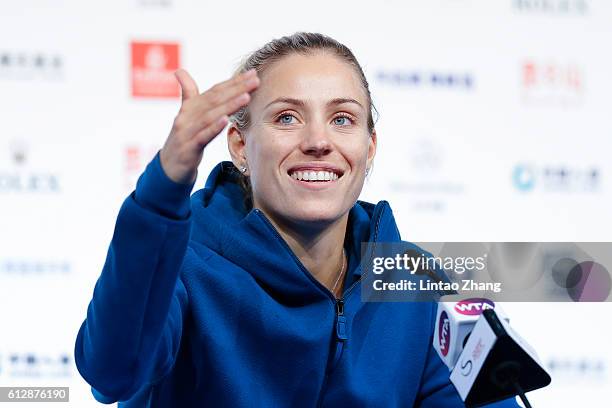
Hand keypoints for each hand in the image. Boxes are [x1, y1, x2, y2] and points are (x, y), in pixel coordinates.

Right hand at [160, 68, 259, 183]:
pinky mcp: (188, 148)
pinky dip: (214, 128)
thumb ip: (187, 94)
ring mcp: (186, 132)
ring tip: (246, 97)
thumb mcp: (186, 116)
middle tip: (256, 80)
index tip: (253, 73)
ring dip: (229, 105)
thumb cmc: (182, 139)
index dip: (234, 82)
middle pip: (215, 100)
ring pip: (210, 116)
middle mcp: (187, 116)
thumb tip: (179, 71)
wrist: (168, 168)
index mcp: (190, 107)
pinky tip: (226, 120)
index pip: (215, 91)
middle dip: (237, 89)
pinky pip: (202, 136)